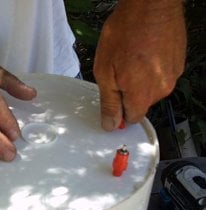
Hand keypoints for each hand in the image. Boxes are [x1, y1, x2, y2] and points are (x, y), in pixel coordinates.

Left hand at [93, 0, 185, 130]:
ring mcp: (172, 75)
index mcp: (141, 95)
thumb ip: (109, 102)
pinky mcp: (178, 63)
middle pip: (141, 102)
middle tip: (118, 70)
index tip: (113, 100)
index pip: (132, 118)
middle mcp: (161, 89)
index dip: (120, 111)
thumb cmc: (126, 32)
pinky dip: (151, 67)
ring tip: (131, 57)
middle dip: (128, 92)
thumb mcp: (105, 71)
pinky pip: (161, 74)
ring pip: (151, 88)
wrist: (150, 6)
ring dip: (140, 79)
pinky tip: (143, 52)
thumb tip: (110, 124)